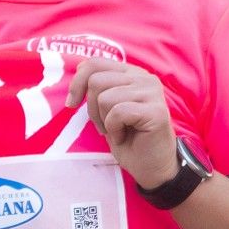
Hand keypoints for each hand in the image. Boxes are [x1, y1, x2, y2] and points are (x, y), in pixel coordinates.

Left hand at [66, 59, 180, 188]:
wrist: (150, 166)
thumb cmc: (128, 137)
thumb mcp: (106, 107)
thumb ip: (99, 86)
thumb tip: (79, 70)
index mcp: (133, 74)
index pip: (95, 63)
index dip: (77, 82)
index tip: (72, 104)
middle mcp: (145, 78)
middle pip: (96, 81)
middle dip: (92, 108)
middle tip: (105, 125)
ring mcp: (153, 93)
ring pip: (105, 98)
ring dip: (104, 121)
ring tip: (117, 131)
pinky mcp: (157, 111)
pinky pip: (118, 113)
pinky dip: (114, 130)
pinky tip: (125, 137)